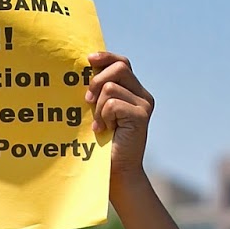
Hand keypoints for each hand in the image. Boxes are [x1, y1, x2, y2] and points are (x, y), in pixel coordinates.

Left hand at [85, 52, 151, 183]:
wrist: (116, 171)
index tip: (88, 59)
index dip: (106, 57)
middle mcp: (143, 96)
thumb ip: (99, 91)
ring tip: (100, 124)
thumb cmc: (102, 142)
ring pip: (111, 87)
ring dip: (98, 107)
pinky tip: (104, 130)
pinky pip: (112, 104)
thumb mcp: (99, 111)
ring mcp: (144, 105)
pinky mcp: (141, 116)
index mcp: (134, 91)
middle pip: (120, 67)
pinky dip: (103, 116)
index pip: (122, 62)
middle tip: (87, 101)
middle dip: (97, 80)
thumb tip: (84, 68)